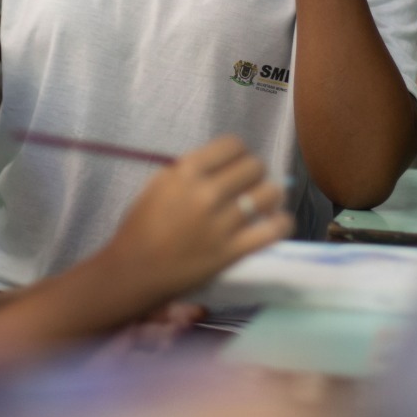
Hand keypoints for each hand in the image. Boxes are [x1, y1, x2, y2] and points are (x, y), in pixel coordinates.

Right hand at [101, 136, 291, 305]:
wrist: (134, 271)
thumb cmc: (141, 226)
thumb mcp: (159, 184)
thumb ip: (190, 171)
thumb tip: (222, 164)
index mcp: (186, 171)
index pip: (233, 145)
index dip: (239, 153)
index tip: (236, 164)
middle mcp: (206, 192)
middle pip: (255, 166)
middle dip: (255, 174)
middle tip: (249, 186)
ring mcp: (221, 223)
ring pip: (270, 194)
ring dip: (271, 196)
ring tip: (265, 203)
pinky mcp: (232, 251)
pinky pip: (273, 230)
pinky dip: (282, 223)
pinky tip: (277, 223)